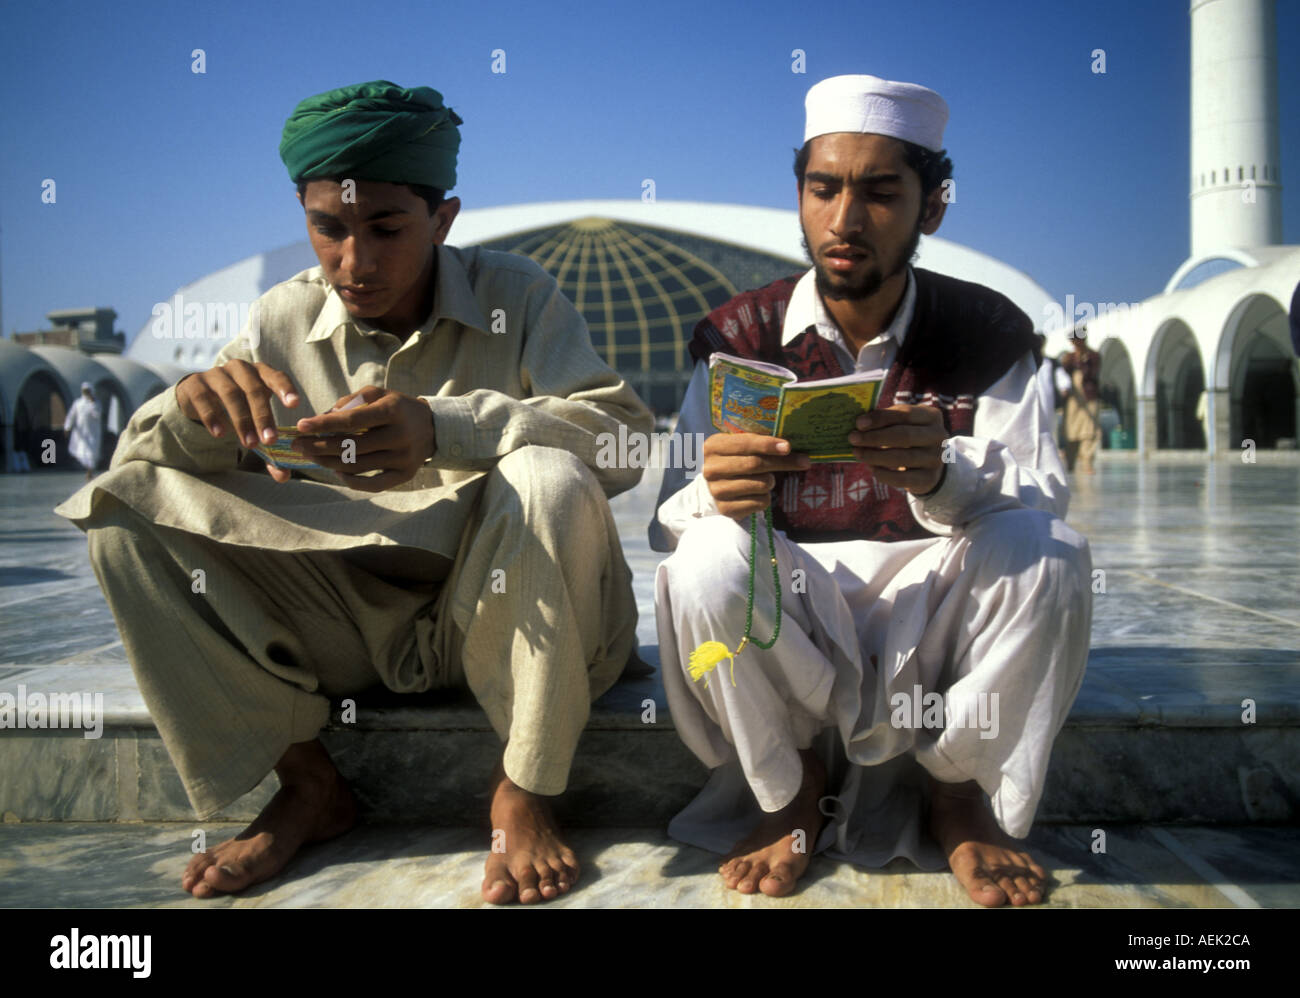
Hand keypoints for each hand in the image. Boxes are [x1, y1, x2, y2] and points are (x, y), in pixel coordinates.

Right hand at [175, 359, 300, 482]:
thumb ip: (268, 446)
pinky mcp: (195, 384)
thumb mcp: (254, 422)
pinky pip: (204, 399)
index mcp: (260, 373)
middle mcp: (240, 369)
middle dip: (263, 416)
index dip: (285, 389)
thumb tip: (283, 477)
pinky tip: (220, 434)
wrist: (198, 395)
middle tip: (270, 440)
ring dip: (242, 420)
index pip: (276, 376)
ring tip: (249, 444)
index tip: (295, 405)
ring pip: (231, 394)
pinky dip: (213, 416)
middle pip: (254, 390)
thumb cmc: (238, 408)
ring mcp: (216, 374)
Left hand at [291, 386, 434, 492]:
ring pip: (358, 466)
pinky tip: (336, 471)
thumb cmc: (397, 407)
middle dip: (319, 447)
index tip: (300, 426)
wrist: (433, 427)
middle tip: (297, 445)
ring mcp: (404, 458)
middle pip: (351, 447)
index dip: (323, 424)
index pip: (351, 420)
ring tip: (311, 456)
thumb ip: (350, 402)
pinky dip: (351, 481)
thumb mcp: (378, 394)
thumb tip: (322, 418)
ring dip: (328, 463)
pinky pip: (373, 484)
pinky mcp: (405, 475)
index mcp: (393, 411)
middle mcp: (400, 436)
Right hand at [700, 432, 810, 520]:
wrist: (715, 487)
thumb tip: (789, 446)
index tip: (788, 447)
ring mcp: (717, 490)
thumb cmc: (734, 461)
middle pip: (755, 464)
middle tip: (804, 461)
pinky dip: (766, 498)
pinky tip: (757, 493)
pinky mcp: (726, 509)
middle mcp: (711, 469)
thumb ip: (758, 442)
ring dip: (771, 481)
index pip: (745, 444)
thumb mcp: (739, 446)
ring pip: (761, 484)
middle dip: (783, 462)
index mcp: (713, 446)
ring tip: (766, 479)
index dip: (768, 445)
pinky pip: (760, 502)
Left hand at [848, 404, 945, 493]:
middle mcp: (938, 436)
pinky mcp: (929, 479)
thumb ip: (887, 420)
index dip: (880, 418)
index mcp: (931, 416)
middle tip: (853, 438)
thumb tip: (859, 423)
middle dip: (874, 437)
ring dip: (874, 456)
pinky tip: (871, 468)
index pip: (905, 414)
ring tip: (857, 453)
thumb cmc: (909, 438)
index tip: (859, 423)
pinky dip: (883, 474)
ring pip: (901, 458)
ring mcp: (936, 459)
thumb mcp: (903, 424)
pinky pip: (901, 478)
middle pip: (904, 435)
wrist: (929, 466)